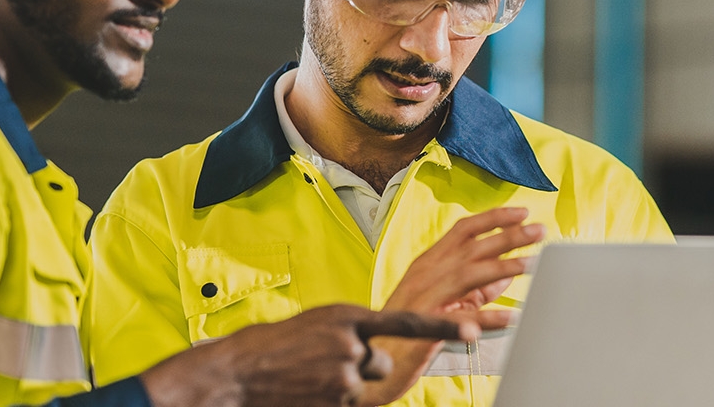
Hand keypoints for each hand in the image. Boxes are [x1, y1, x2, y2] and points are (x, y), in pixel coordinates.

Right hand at [137, 304, 507, 406]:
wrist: (236, 372)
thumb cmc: (275, 346)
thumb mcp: (317, 324)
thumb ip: (350, 330)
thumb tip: (371, 343)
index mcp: (347, 315)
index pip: (407, 321)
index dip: (445, 324)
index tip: (477, 327)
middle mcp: (351, 343)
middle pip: (381, 361)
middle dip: (362, 366)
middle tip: (325, 364)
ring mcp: (343, 375)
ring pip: (365, 383)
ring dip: (346, 383)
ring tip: (311, 377)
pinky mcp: (336, 401)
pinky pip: (349, 402)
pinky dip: (332, 399)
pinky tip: (307, 391)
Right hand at [360, 207, 545, 404]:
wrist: (374, 359)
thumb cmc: (407, 328)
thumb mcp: (441, 299)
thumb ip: (475, 288)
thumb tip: (508, 272)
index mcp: (428, 263)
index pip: (463, 230)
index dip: (494, 219)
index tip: (522, 213)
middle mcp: (426, 276)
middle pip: (472, 248)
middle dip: (508, 236)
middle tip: (540, 230)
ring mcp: (425, 300)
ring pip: (469, 275)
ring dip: (504, 267)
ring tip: (534, 263)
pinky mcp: (427, 328)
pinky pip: (463, 320)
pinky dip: (490, 318)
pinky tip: (515, 317)